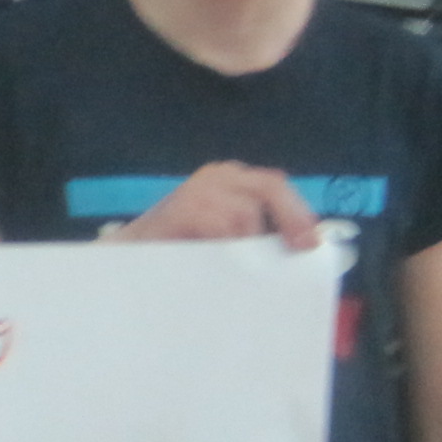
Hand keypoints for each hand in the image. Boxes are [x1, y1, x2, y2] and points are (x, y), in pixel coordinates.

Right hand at [103, 161, 323, 250]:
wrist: (127, 258)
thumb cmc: (182, 250)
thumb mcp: (226, 238)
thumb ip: (255, 235)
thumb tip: (299, 249)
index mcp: (231, 180)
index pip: (276, 186)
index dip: (298, 212)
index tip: (314, 243)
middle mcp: (217, 175)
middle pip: (270, 187)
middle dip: (291, 217)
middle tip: (303, 248)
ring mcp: (198, 188)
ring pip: (246, 214)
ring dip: (248, 245)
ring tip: (237, 266)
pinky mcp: (183, 208)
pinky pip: (221, 226)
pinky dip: (227, 246)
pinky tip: (220, 263)